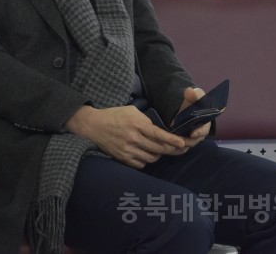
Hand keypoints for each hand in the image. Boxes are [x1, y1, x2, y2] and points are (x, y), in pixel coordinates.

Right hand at [66, 105, 184, 168]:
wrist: (92, 125)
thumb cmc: (113, 115)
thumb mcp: (130, 111)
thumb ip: (146, 120)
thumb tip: (159, 131)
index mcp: (136, 124)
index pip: (158, 134)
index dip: (172, 140)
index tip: (182, 143)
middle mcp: (132, 138)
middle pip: (158, 149)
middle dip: (170, 149)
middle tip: (177, 149)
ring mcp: (127, 150)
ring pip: (152, 158)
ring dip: (158, 155)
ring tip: (156, 149)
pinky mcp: (122, 158)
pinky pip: (141, 164)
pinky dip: (146, 160)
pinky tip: (144, 153)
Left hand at [166, 87, 211, 154]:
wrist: (184, 107)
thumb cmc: (192, 102)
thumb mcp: (194, 96)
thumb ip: (194, 95)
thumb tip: (190, 91)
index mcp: (204, 123)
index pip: (204, 130)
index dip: (200, 132)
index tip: (193, 134)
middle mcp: (199, 133)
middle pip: (194, 140)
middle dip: (188, 141)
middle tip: (180, 141)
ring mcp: (190, 138)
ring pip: (186, 145)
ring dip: (179, 146)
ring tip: (171, 144)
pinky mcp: (182, 141)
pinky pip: (178, 147)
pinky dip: (173, 147)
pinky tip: (166, 146)